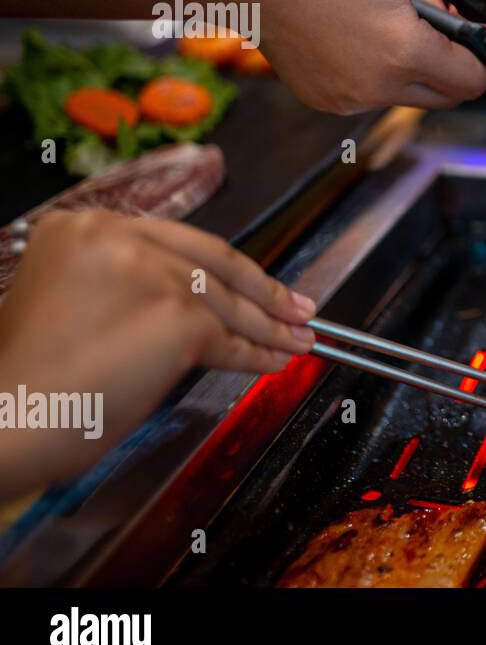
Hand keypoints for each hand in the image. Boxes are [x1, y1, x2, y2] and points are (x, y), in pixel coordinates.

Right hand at [0, 210, 315, 496]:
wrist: (3, 418)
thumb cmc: (28, 377)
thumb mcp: (67, 301)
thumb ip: (122, 283)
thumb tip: (191, 301)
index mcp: (82, 226)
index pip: (175, 243)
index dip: (223, 266)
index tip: (254, 280)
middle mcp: (117, 237)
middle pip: (211, 263)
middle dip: (262, 290)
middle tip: (296, 307)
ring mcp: (152, 275)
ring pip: (226, 303)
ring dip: (268, 327)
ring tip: (297, 341)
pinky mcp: (177, 318)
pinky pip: (229, 340)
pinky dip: (256, 355)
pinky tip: (272, 361)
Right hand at [221, 0, 485, 114]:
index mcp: (402, 55)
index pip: (475, 80)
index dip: (476, 48)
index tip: (451, 12)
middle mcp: (377, 91)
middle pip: (447, 94)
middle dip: (448, 58)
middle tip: (418, 8)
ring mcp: (347, 102)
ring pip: (411, 96)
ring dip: (413, 64)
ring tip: (381, 13)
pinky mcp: (325, 101)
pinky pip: (373, 96)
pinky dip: (377, 71)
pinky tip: (352, 29)